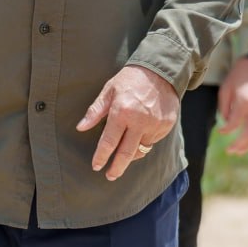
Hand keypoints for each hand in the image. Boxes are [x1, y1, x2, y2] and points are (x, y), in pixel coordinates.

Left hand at [78, 64, 178, 180]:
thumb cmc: (131, 78)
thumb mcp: (109, 90)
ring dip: (132, 153)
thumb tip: (81, 127)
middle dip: (117, 168)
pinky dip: (145, 141)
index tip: (96, 166)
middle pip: (126, 153)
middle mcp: (139, 121)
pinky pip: (153, 140)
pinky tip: (141, 134)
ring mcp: (154, 124)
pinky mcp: (166, 125)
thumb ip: (95, 111)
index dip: (101, 156)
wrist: (161, 70)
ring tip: (125, 153)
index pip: (109, 142)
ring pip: (141, 148)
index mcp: (122, 112)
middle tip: (110, 176)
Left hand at [217, 55, 247, 154]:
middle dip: (239, 145)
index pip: (234, 124)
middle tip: (230, 151)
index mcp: (244, 100)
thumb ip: (224, 108)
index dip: (226, 130)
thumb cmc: (238, 76)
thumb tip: (227, 124)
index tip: (220, 131)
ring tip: (241, 151)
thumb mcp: (225, 89)